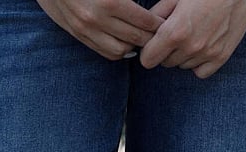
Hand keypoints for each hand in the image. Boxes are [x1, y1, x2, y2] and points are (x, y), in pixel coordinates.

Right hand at [36, 0, 163, 59]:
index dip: (160, 24)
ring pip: (123, 50)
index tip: (167, 22)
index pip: (147, 22)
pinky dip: (120, 50)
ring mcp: (85, 29)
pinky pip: (106, 52)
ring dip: (136, 46)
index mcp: (111, 1)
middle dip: (152, 37)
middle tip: (161, 34)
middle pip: (137, 38)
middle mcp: (97, 18)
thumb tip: (155, 10)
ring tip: (142, 37)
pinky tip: (126, 41)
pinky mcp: (78, 34)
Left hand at [140, 0, 245, 77]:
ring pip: (183, 66)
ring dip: (182, 56)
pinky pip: (201, 72)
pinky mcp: (222, 57)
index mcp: (175, 31)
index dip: (147, 51)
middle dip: (165, 51)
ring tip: (191, 36)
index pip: (148, 59)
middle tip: (174, 35)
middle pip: (165, 63)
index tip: (152, 43)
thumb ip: (157, 15)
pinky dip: (197, 64)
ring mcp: (208, 54)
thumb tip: (147, 28)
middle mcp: (191, 47)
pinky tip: (200, 49)